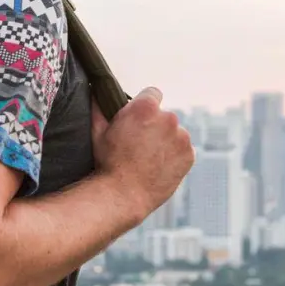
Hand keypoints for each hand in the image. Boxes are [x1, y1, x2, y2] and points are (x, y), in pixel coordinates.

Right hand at [91, 86, 194, 221]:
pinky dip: (175, 156)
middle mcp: (168, 118)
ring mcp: (181, 137)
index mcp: (146, 108)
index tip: (139, 117)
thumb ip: (99, 106)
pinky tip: (159, 166)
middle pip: (164, 115)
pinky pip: (183, 150)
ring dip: (166, 141)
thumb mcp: (98, 131)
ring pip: (175, 133)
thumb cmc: (107, 163)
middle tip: (140, 143)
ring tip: (149, 158)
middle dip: (155, 125)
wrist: (123, 195)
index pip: (153, 93)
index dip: (144, 105)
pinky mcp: (189, 155)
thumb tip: (95, 90)